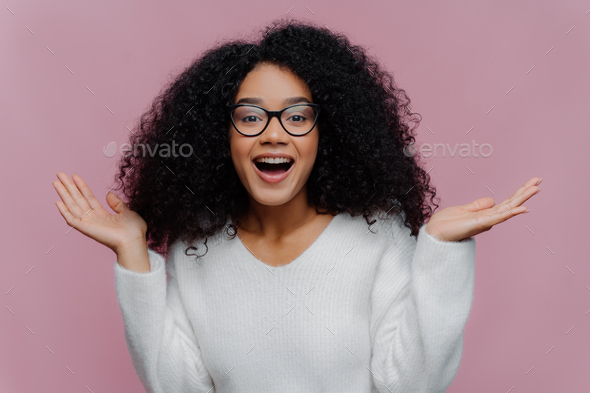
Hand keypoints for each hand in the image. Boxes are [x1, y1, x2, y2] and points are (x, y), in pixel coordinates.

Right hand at [52, 172, 147, 253]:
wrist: (133, 241)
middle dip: (68, 187)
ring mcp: (88, 223)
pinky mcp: (85, 229)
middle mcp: (93, 219)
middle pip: (77, 199)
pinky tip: (58, 202)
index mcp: (103, 215)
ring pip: (72, 206)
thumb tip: (109, 194)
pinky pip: (72, 219)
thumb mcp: (127, 212)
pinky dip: (64, 211)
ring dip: (63, 194)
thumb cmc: (133, 231)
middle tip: (60, 174)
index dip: (81, 186)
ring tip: (56, 182)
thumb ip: (117, 204)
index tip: (75, 176)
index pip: (88, 197)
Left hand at [425, 177, 541, 241]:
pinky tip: (523, 208)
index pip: (506, 202)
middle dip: (525, 192)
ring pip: (509, 207)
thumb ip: (478, 205)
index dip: (518, 193)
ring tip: (536, 188)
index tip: (530, 183)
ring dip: (523, 198)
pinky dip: (511, 212)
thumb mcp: (463, 209)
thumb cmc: (446, 224)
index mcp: (485, 214)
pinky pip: (499, 217)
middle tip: (539, 180)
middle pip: (511, 203)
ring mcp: (486, 221)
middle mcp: (488, 218)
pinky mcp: (480, 224)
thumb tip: (492, 200)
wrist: (435, 234)